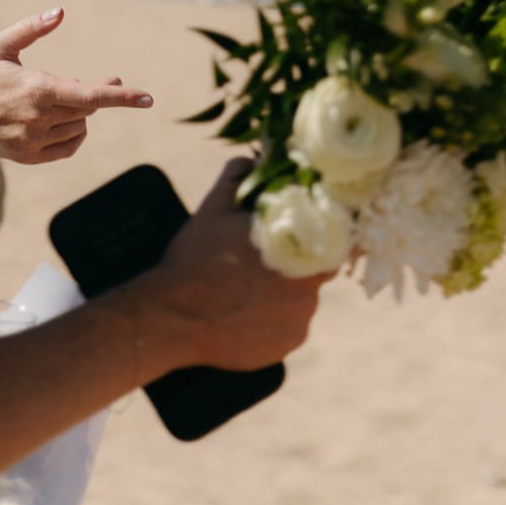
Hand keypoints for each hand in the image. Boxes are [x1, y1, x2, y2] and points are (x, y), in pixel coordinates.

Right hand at [0, 8, 153, 162]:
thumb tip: (61, 12)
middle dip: (103, 92)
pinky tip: (69, 120)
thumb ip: (31, 28)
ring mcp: (32, 141)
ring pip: (80, 127)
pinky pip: (68, 148)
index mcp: (37, 90)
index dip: (123, 97)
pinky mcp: (27, 157)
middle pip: (89, 109)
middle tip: (109, 78)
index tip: (148, 98)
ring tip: (67, 94)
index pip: (92, 96)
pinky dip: (75, 134)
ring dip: (82, 111)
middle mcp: (38, 119)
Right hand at [140, 160, 329, 374]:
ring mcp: (301, 319)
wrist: (171, 318)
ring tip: (243, 296)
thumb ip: (238, 180)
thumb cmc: (195, 261)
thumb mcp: (213, 210)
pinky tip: (244, 318)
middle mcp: (312, 287)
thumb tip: (249, 159)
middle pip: (315, 273)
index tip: (295, 241)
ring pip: (300, 303)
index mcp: (306, 249)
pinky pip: (287, 330)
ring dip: (282, 298)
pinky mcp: (287, 345)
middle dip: (294, 269)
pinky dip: (272, 325)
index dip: (317, 238)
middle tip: (258, 270)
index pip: (334, 240)